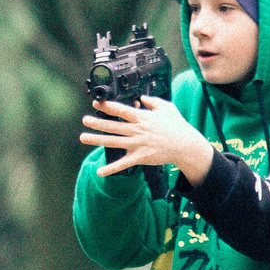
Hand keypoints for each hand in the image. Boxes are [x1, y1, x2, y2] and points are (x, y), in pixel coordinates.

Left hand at [81, 96, 213, 184]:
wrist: (186, 145)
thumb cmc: (177, 126)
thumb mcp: (167, 108)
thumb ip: (153, 101)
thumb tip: (142, 97)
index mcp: (142, 118)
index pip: (121, 110)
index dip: (108, 107)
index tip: (96, 103)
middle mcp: (137, 130)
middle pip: (114, 126)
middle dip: (97, 123)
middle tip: (84, 120)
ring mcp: (138, 144)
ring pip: (114, 142)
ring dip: (97, 140)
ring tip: (83, 137)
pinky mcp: (140, 157)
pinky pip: (123, 164)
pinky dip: (111, 169)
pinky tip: (99, 172)